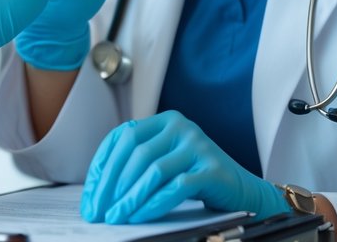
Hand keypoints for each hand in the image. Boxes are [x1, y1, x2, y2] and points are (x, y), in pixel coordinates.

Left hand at [81, 110, 289, 223]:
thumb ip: (139, 165)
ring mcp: (197, 145)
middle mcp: (180, 126)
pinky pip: (176, 186)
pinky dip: (153, 203)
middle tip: (97, 210)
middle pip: (134, 152)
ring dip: (129, 197)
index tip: (90, 194)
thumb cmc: (199, 180)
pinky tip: (139, 217)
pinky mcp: (211, 168)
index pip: (122, 137)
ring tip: (114, 217)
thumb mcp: (166, 164)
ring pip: (152, 170)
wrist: (246, 194)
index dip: (102, 166)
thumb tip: (99, 191)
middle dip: (110, 185)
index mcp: (164, 120)